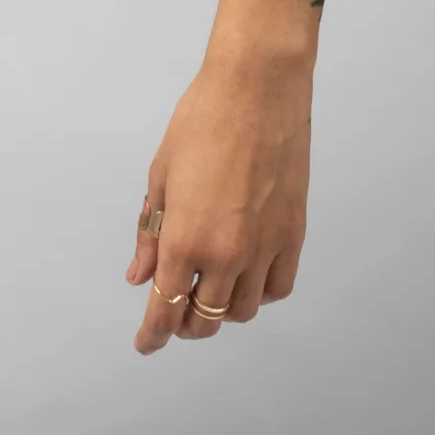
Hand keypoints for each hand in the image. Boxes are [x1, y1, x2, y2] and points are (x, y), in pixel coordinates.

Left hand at [125, 0, 321, 354]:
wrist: (257, 89)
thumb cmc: (201, 121)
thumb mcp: (161, 176)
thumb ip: (150, 234)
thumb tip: (140, 276)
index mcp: (185, 238)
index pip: (165, 309)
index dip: (152, 335)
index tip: (145, 344)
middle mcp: (227, 253)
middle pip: (205, 318)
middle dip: (185, 325)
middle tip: (173, 315)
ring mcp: (265, 247)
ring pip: (244, 311)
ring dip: (222, 311)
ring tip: (209, 292)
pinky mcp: (294, 235)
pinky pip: (278, 288)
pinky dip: (260, 293)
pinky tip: (247, 277)